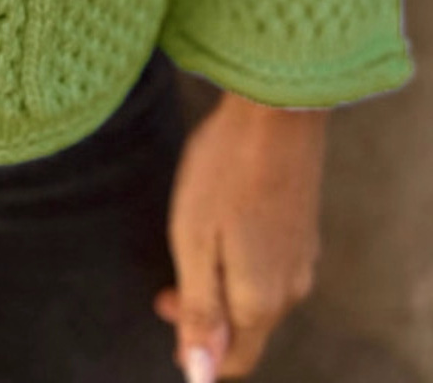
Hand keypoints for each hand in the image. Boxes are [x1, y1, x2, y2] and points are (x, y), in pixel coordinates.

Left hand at [154, 90, 327, 378]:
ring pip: (259, 297)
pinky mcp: (304, 230)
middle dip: (206, 316)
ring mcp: (303, 258)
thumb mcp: (194, 240)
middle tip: (165, 285)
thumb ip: (199, 308)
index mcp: (262, 300)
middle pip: (248, 328)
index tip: (165, 311)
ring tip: (188, 250)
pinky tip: (221, 230)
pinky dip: (242, 265)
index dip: (199, 351)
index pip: (236, 358)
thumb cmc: (225, 171)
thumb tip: (199, 368)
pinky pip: (271, 268)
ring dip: (223, 288)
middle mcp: (292, 288)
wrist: (276, 111)